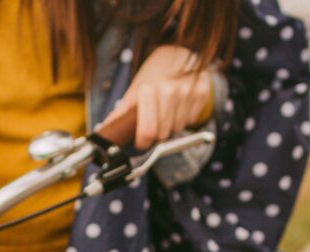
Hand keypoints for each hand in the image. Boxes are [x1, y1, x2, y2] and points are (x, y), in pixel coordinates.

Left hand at [97, 45, 212, 149]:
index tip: (141, 141)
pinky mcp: (202, 91)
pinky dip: (185, 118)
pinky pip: (192, 120)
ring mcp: (188, 90)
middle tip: (154, 121)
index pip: (148, 132)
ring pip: (178, 128)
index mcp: (149, 90)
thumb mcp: (134, 91)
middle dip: (157, 134)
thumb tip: (106, 132)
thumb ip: (121, 113)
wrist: (177, 52)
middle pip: (163, 134)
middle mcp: (169, 90)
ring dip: (171, 125)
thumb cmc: (153, 74)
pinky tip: (180, 106)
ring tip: (167, 111)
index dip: (143, 142)